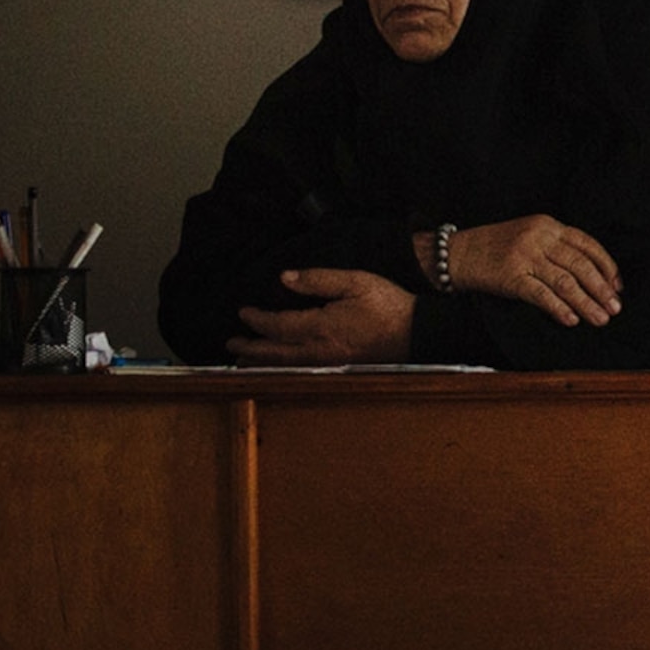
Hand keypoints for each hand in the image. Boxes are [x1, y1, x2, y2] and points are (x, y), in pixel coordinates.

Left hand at [229, 268, 415, 365]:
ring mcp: (330, 363)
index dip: (257, 320)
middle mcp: (321, 350)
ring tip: (243, 362)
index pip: (279, 326)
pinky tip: (277, 367)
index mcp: (322, 327)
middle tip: (231, 345)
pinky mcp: (339, 368)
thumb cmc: (388, 305)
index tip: (243, 313)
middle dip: (251, 349)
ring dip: (262, 364)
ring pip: (286, 366)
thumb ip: (318, 280)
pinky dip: (281, 370)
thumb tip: (286, 279)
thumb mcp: (355, 281)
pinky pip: (301, 371)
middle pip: (276, 353)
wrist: (417, 332)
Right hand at [452, 216, 622, 326]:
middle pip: (580, 265)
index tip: (617, 286)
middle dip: (601, 289)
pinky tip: (571, 320)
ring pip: (565, 282)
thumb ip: (557, 248)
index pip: (588, 245)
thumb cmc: (497, 248)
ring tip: (600, 318)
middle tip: (615, 308)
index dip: (607, 266)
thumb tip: (592, 277)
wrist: (457, 253)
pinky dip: (559, 308)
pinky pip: (541, 295)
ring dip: (586, 303)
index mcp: (548, 225)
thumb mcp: (530, 236)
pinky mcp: (511, 276)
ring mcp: (524, 256)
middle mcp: (539, 238)